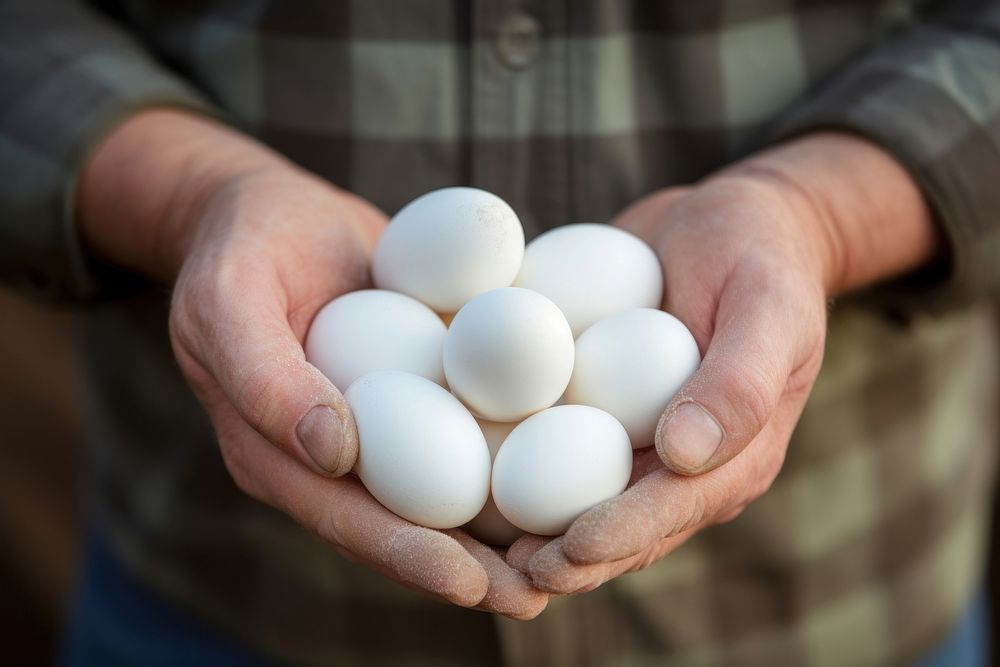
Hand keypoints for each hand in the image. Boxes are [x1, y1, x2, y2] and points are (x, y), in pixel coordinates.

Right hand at [78, 110, 546, 618]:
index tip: (473, 584)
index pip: (346, 519)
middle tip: (540, 594)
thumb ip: (264, 376)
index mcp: (276, 453)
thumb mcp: (230, 298)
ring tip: (568, 559)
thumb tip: (333, 451)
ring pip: (440, 494)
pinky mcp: (412, 394)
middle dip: (469, 569)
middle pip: (403, 526)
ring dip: (499, 532)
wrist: (272, 213)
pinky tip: (567, 479)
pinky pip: (460, 435)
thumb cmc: (243, 249)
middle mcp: (329, 457)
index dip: (409, 556)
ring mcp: (374, 430)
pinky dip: (509, 462)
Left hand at [505, 132, 938, 592]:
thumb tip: (684, 452)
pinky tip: (466, 474)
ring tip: (476, 548)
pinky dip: (518, 467)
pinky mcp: (601, 409)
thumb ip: (740, 381)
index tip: (565, 550)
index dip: (618, 537)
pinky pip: (558, 445)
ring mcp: (638, 439)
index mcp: (732, 456)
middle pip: (620, 527)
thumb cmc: (760, 258)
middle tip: (507, 574)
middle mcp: (682, 463)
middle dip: (566, 557)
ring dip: (534, 529)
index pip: (670, 511)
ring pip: (581, 499)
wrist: (731, 222)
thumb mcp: (767, 306)